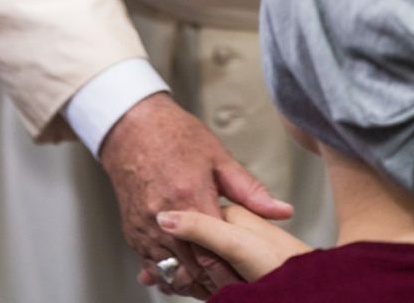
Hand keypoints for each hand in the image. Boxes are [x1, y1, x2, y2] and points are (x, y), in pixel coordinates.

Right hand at [100, 94, 292, 298]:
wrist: (134, 127)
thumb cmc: (176, 136)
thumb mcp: (218, 157)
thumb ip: (250, 190)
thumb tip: (281, 210)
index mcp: (191, 196)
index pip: (215, 252)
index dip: (231, 271)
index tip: (246, 278)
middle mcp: (164, 215)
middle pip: (192, 268)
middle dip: (213, 281)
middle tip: (232, 285)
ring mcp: (145, 225)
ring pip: (170, 271)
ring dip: (191, 280)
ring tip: (210, 283)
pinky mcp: (132, 231)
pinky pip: (151, 264)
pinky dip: (169, 271)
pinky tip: (185, 270)